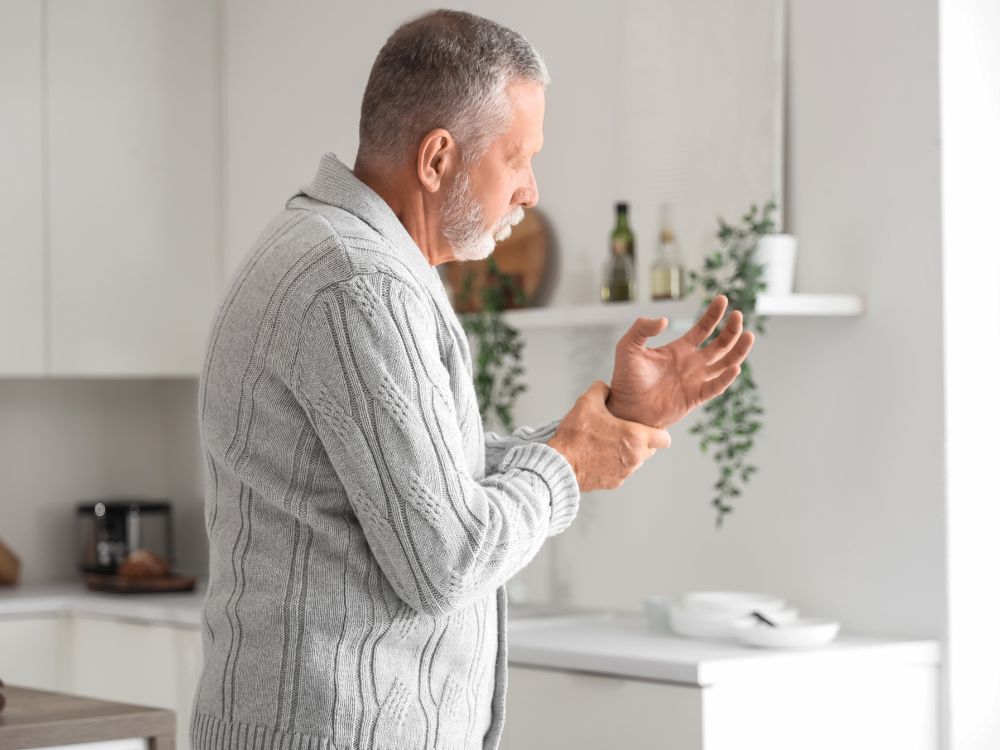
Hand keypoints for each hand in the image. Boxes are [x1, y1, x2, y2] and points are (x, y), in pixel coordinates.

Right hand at [548, 380, 670, 491]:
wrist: (559, 465)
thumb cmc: (575, 436)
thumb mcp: (586, 402)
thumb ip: (601, 390)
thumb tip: (605, 388)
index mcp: (635, 437)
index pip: (664, 438)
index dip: (656, 431)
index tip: (644, 426)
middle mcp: (635, 457)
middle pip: (650, 450)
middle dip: (640, 441)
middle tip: (622, 432)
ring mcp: (625, 473)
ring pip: (636, 461)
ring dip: (627, 453)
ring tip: (607, 443)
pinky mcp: (614, 483)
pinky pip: (621, 472)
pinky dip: (614, 465)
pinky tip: (598, 455)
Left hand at [606, 294, 753, 428]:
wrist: (625, 407)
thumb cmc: (625, 379)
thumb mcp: (628, 347)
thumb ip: (641, 329)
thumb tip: (665, 320)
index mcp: (679, 349)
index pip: (703, 329)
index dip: (714, 315)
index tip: (723, 299)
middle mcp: (692, 363)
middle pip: (720, 344)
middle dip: (731, 329)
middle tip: (738, 315)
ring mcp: (696, 380)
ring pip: (725, 363)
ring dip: (738, 350)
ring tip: (748, 335)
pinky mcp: (695, 397)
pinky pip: (715, 387)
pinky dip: (726, 378)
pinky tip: (734, 367)